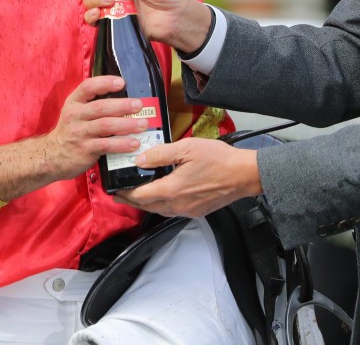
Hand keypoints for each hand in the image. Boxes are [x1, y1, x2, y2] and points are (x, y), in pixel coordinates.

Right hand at [0, 76, 150, 201]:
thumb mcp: (76, 113)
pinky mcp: (85, 149)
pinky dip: (122, 144)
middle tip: (139, 105)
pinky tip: (134, 143)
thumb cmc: (71, 131)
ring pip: (105, 126)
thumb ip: (93, 105)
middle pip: (100, 107)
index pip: (88, 87)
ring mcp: (79, 133)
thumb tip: (125, 98)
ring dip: (126, 124)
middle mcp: (75, 115)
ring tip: (143, 124)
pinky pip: (106, 145)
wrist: (52, 155)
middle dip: (122, 105)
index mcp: (74, 103)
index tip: (121, 82)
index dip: (104, 83)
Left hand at [114, 137, 262, 217]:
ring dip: (146, 203)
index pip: (140, 196)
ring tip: (137, 194)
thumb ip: (159, 154)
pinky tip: (160, 195)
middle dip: (132, 200)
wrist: (245, 175)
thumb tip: (140, 159)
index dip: (124, 194)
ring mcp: (189, 210)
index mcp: (172, 190)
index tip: (114, 190)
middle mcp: (178, 204)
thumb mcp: (185, 148)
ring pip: (160, 210)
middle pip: (147, 206)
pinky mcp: (198, 211)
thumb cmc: (219, 159)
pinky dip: (161, 205)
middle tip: (120, 194)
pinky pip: (173, 211)